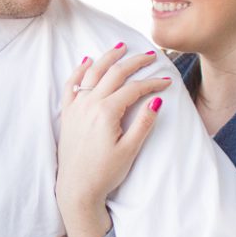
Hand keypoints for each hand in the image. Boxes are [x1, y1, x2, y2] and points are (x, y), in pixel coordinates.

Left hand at [56, 42, 170, 236]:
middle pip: (115, 74)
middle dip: (134, 62)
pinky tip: (87, 61)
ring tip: (121, 47)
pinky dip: (80, 70)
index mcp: (107, 112)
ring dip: (108, 58)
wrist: (76, 189)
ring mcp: (76, 107)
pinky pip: (72, 85)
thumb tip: (156, 100)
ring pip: (93, 73)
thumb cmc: (104, 173)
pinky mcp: (68, 114)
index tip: (167, 81)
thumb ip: (143, 123)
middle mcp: (89, 104)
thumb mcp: (129, 150)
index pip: (134, 89)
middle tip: (150, 55)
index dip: (153, 83)